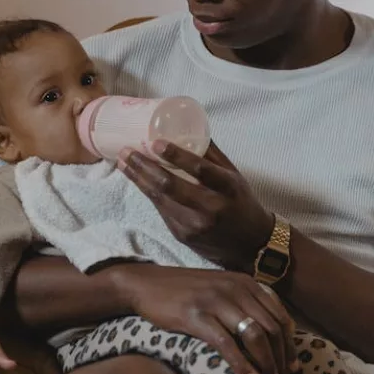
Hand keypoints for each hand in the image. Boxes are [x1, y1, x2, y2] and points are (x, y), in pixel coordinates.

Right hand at [105, 263, 298, 373]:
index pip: (279, 315)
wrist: (147, 284)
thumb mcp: (221, 286)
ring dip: (265, 362)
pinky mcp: (196, 316)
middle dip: (280, 357)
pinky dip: (240, 363)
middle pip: (271, 327)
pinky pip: (226, 343)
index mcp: (245, 282)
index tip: (292, 365)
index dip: (289, 344)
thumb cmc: (185, 290)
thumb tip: (269, 329)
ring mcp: (216, 301)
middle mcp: (235, 288)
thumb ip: (245, 301)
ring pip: (254, 335)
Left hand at [118, 141, 273, 272]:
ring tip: (124, 163)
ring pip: (159, 199)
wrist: (249, 245)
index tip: (155, 143)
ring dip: (138, 180)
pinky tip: (138, 179)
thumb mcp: (234, 176)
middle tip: (127, 152)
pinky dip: (149, 193)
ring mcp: (194, 225)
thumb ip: (212, 155)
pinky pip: (161, 210)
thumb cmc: (241, 203)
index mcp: (227, 188)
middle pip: (170, 186)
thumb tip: (190, 128)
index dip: (176, 156)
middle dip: (144, 168)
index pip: (200, 170)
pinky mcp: (182, 236)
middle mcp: (210, 208)